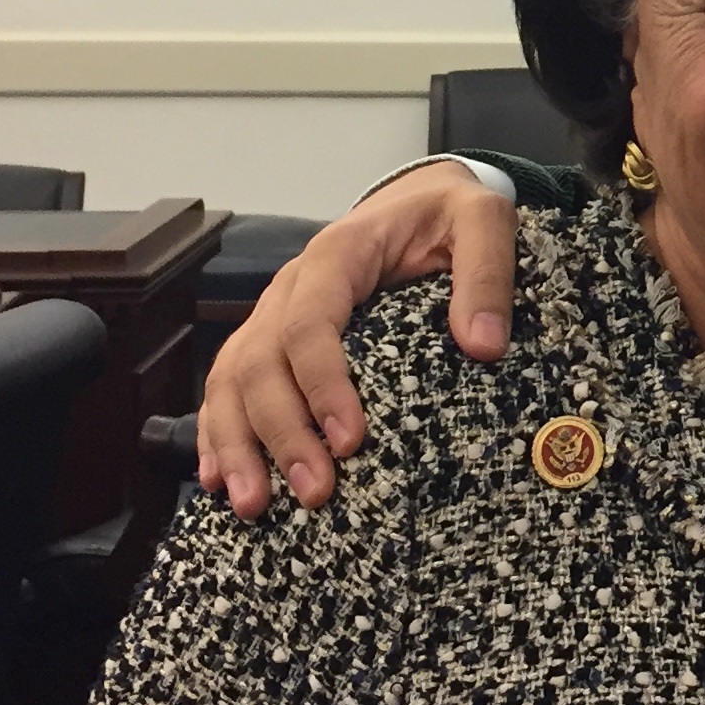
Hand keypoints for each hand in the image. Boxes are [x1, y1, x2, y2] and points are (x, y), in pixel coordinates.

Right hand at [194, 164, 526, 516]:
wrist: (418, 200)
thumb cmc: (448, 214)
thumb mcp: (483, 219)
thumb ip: (486, 272)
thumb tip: (483, 345)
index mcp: (337, 256)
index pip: (310, 322)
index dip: (322, 383)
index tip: (351, 441)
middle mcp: (290, 287)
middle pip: (260, 361)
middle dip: (280, 432)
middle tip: (315, 492)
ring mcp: (273, 315)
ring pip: (231, 379)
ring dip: (237, 444)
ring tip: (255, 505)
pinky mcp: (271, 340)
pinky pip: (227, 386)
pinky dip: (217, 433)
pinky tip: (218, 481)